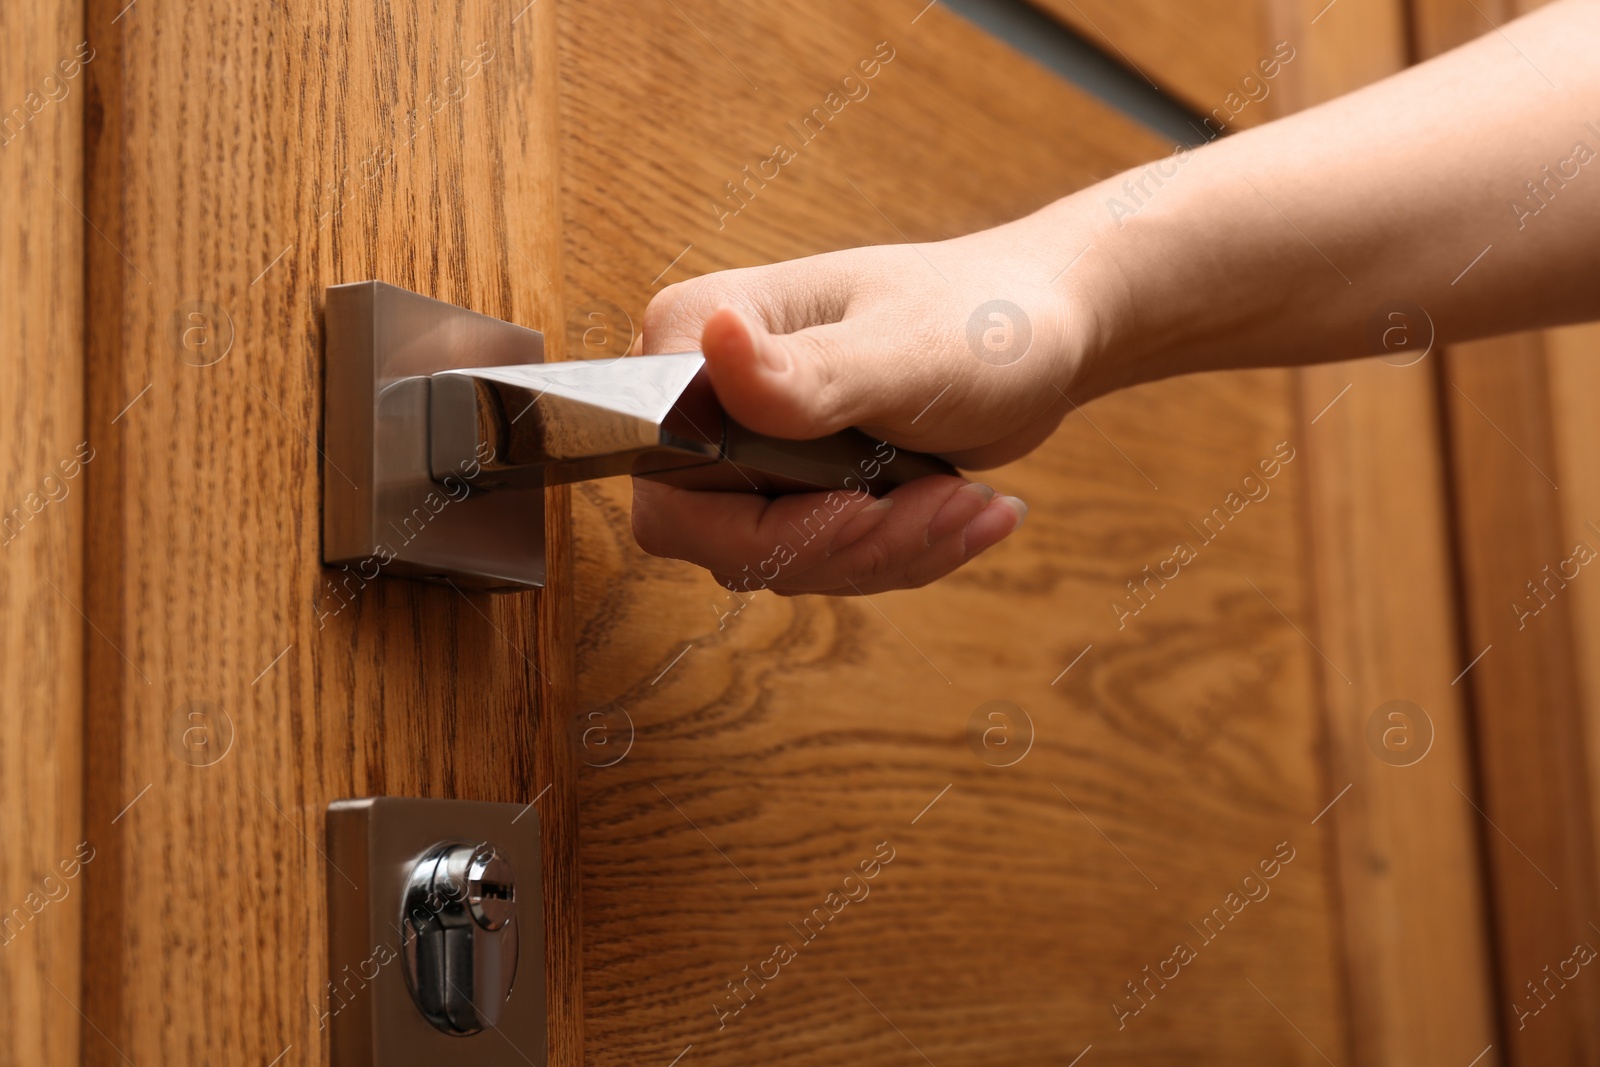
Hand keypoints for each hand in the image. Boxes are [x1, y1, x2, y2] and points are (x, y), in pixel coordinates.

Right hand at [629, 217, 1103, 595]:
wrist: (1044, 332)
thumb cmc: (980, 317)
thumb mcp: (904, 350)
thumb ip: (806, 371)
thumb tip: (711, 339)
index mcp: (699, 334)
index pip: (667, 475)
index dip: (760, 520)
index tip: (862, 506)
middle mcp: (705, 393)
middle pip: (719, 536)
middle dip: (843, 545)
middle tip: (942, 507)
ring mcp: (745, 447)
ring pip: (777, 559)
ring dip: (886, 552)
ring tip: (969, 504)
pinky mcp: (790, 486)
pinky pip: (820, 560)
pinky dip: (900, 554)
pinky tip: (967, 512)